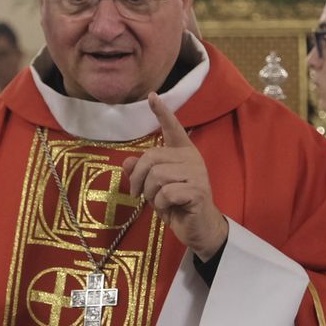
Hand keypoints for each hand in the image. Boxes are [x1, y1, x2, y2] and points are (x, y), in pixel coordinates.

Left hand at [124, 93, 227, 260]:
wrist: (199, 229)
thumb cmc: (176, 206)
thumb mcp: (153, 189)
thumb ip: (141, 174)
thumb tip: (126, 162)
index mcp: (182, 153)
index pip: (173, 128)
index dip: (162, 112)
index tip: (152, 96)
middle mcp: (191, 158)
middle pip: (151, 158)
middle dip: (138, 178)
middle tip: (138, 194)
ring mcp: (197, 174)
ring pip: (157, 176)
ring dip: (149, 194)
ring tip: (158, 202)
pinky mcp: (198, 191)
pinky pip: (165, 193)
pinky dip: (160, 204)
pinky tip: (171, 209)